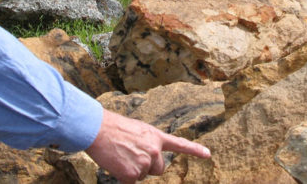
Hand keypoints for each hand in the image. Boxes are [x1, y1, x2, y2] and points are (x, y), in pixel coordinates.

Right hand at [85, 109, 210, 182]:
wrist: (98, 129)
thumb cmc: (114, 127)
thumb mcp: (137, 129)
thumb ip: (147, 142)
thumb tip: (147, 157)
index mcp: (156, 137)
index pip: (179, 144)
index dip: (194, 150)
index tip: (208, 154)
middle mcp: (154, 151)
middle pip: (158, 169)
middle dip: (147, 167)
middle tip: (130, 155)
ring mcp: (144, 164)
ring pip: (142, 175)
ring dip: (132, 170)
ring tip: (121, 155)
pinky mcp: (131, 175)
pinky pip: (130, 182)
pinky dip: (123, 177)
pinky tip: (116, 164)